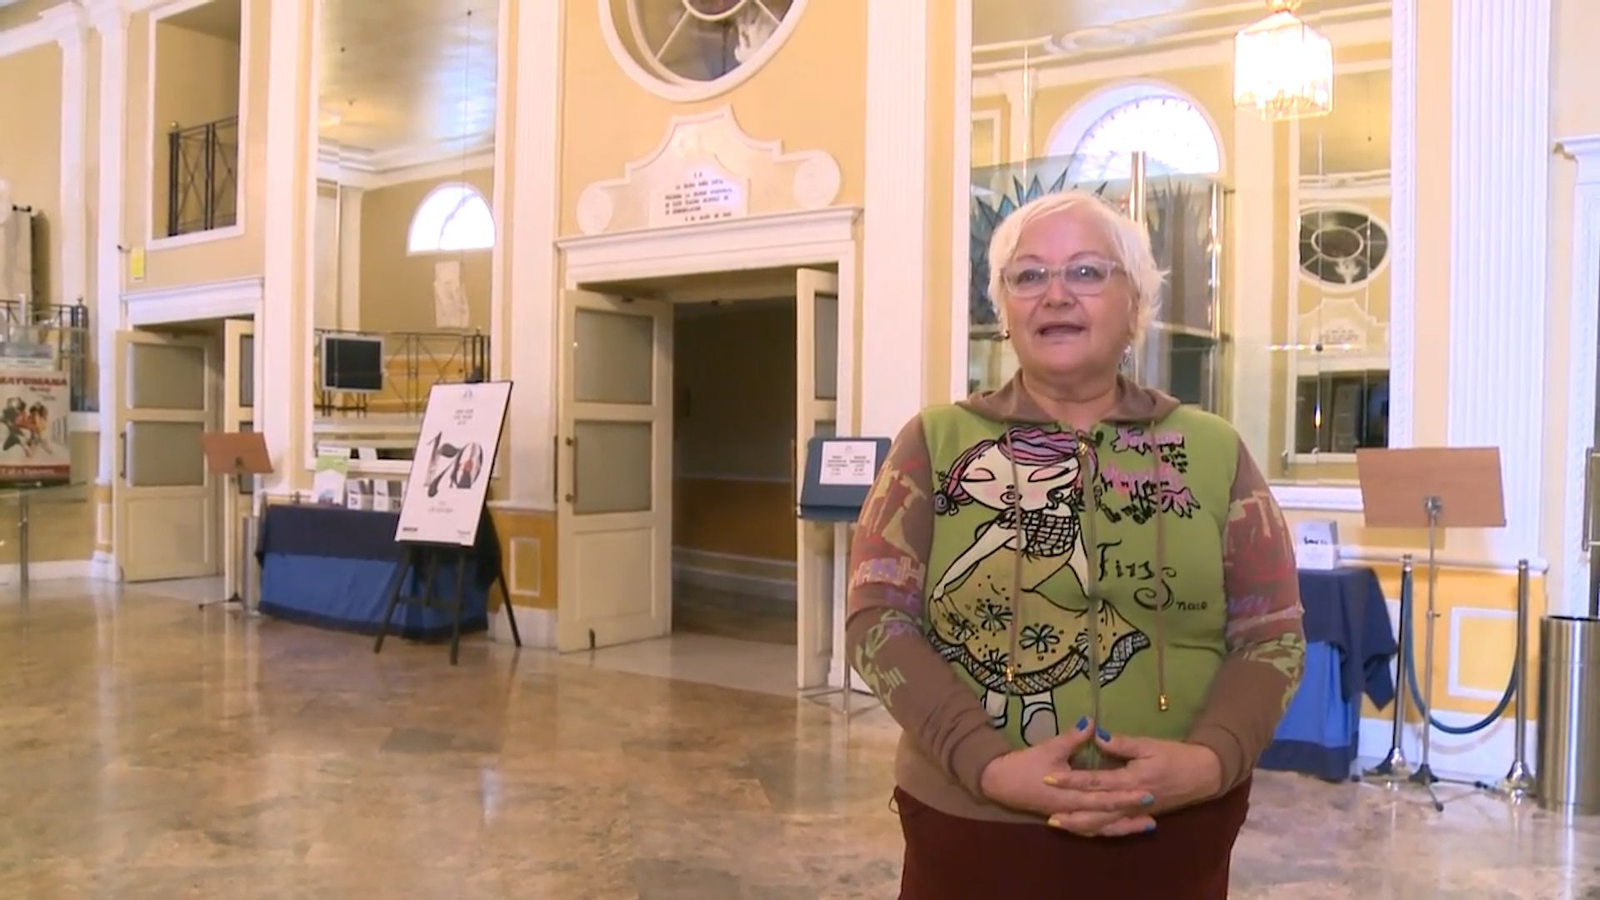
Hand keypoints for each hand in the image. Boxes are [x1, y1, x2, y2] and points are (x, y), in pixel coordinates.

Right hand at [979, 718, 1156, 837]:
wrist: (1002, 784)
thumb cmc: (1026, 765)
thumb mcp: (1050, 748)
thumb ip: (1072, 738)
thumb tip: (1091, 723)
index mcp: (1070, 794)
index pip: (1103, 796)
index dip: (1125, 794)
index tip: (1146, 789)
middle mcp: (1073, 810)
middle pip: (1107, 814)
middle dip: (1131, 810)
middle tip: (1154, 804)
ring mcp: (1071, 817)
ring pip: (1102, 827)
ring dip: (1125, 826)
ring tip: (1149, 825)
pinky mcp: (1068, 819)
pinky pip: (1092, 830)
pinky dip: (1108, 830)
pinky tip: (1123, 828)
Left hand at [1044, 732, 1222, 817]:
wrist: (1202, 775)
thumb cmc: (1175, 756)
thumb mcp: (1149, 745)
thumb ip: (1121, 744)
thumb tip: (1095, 736)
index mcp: (1130, 780)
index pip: (1094, 781)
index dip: (1069, 780)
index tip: (1048, 778)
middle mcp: (1130, 801)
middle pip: (1095, 810)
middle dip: (1071, 813)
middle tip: (1047, 814)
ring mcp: (1135, 812)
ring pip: (1104, 824)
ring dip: (1081, 825)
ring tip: (1058, 824)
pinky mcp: (1139, 816)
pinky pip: (1116, 828)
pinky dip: (1098, 830)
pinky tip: (1084, 829)